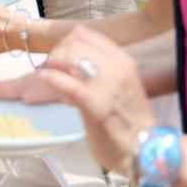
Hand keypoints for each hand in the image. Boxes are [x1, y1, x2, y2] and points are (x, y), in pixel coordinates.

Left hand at [0, 26, 156, 174]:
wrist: (147, 151)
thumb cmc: (129, 122)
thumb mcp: (119, 86)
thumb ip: (97, 71)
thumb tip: (67, 62)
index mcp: (121, 59)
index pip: (82, 34)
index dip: (63, 45)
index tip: (56, 62)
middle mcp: (116, 66)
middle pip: (71, 44)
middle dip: (53, 57)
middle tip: (45, 76)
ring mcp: (107, 84)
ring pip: (67, 58)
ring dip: (48, 68)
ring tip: (40, 85)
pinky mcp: (97, 104)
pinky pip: (69, 84)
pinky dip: (51, 79)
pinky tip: (40, 83)